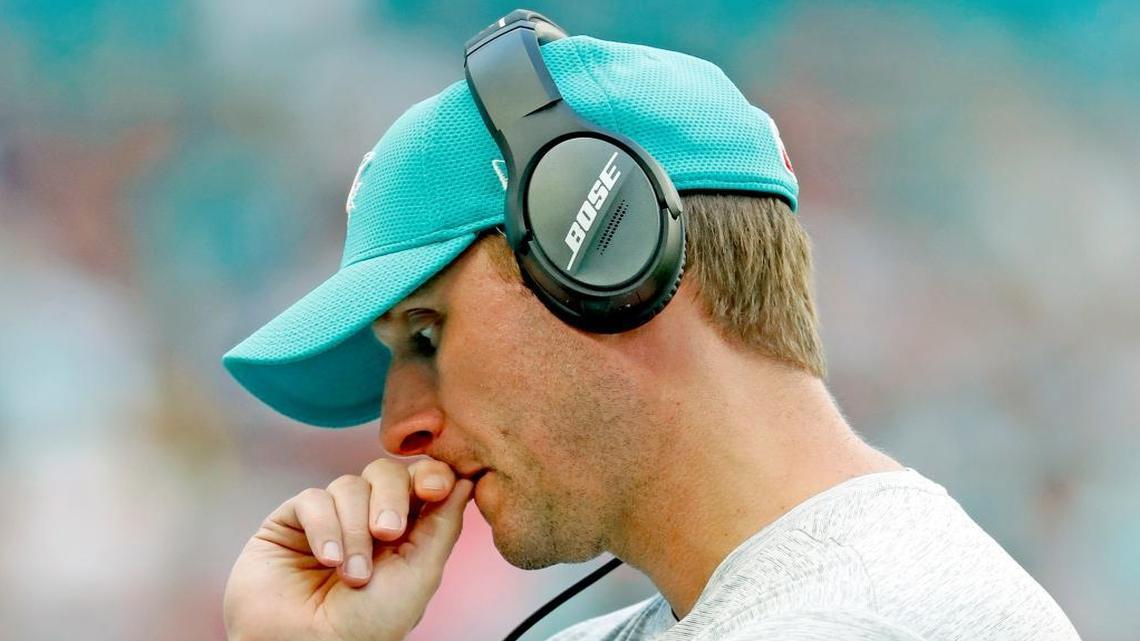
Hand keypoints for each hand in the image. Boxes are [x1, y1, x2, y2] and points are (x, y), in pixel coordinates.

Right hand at [223, 458, 472, 640]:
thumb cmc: (368, 624)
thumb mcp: (420, 574)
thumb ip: (443, 525)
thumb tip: (466, 481)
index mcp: (405, 530)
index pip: (421, 480)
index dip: (431, 474)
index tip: (437, 487)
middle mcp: (367, 518)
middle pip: (386, 472)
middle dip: (392, 497)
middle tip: (389, 533)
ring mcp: (330, 518)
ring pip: (350, 485)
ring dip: (355, 529)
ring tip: (352, 574)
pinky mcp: (291, 521)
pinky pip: (313, 499)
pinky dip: (324, 528)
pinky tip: (327, 560)